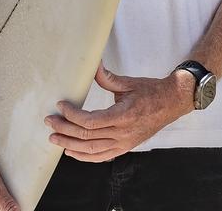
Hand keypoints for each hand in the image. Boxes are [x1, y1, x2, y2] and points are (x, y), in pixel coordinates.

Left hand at [44, 63, 192, 161]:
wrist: (172, 104)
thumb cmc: (151, 91)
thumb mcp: (129, 83)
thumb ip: (107, 77)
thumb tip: (91, 64)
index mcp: (123, 116)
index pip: (90, 122)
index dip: (72, 115)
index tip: (61, 105)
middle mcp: (123, 134)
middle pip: (87, 137)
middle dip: (65, 130)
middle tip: (49, 122)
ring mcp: (124, 144)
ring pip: (91, 151)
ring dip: (70, 145)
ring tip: (54, 139)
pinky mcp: (125, 148)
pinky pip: (101, 157)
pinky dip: (84, 157)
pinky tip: (71, 152)